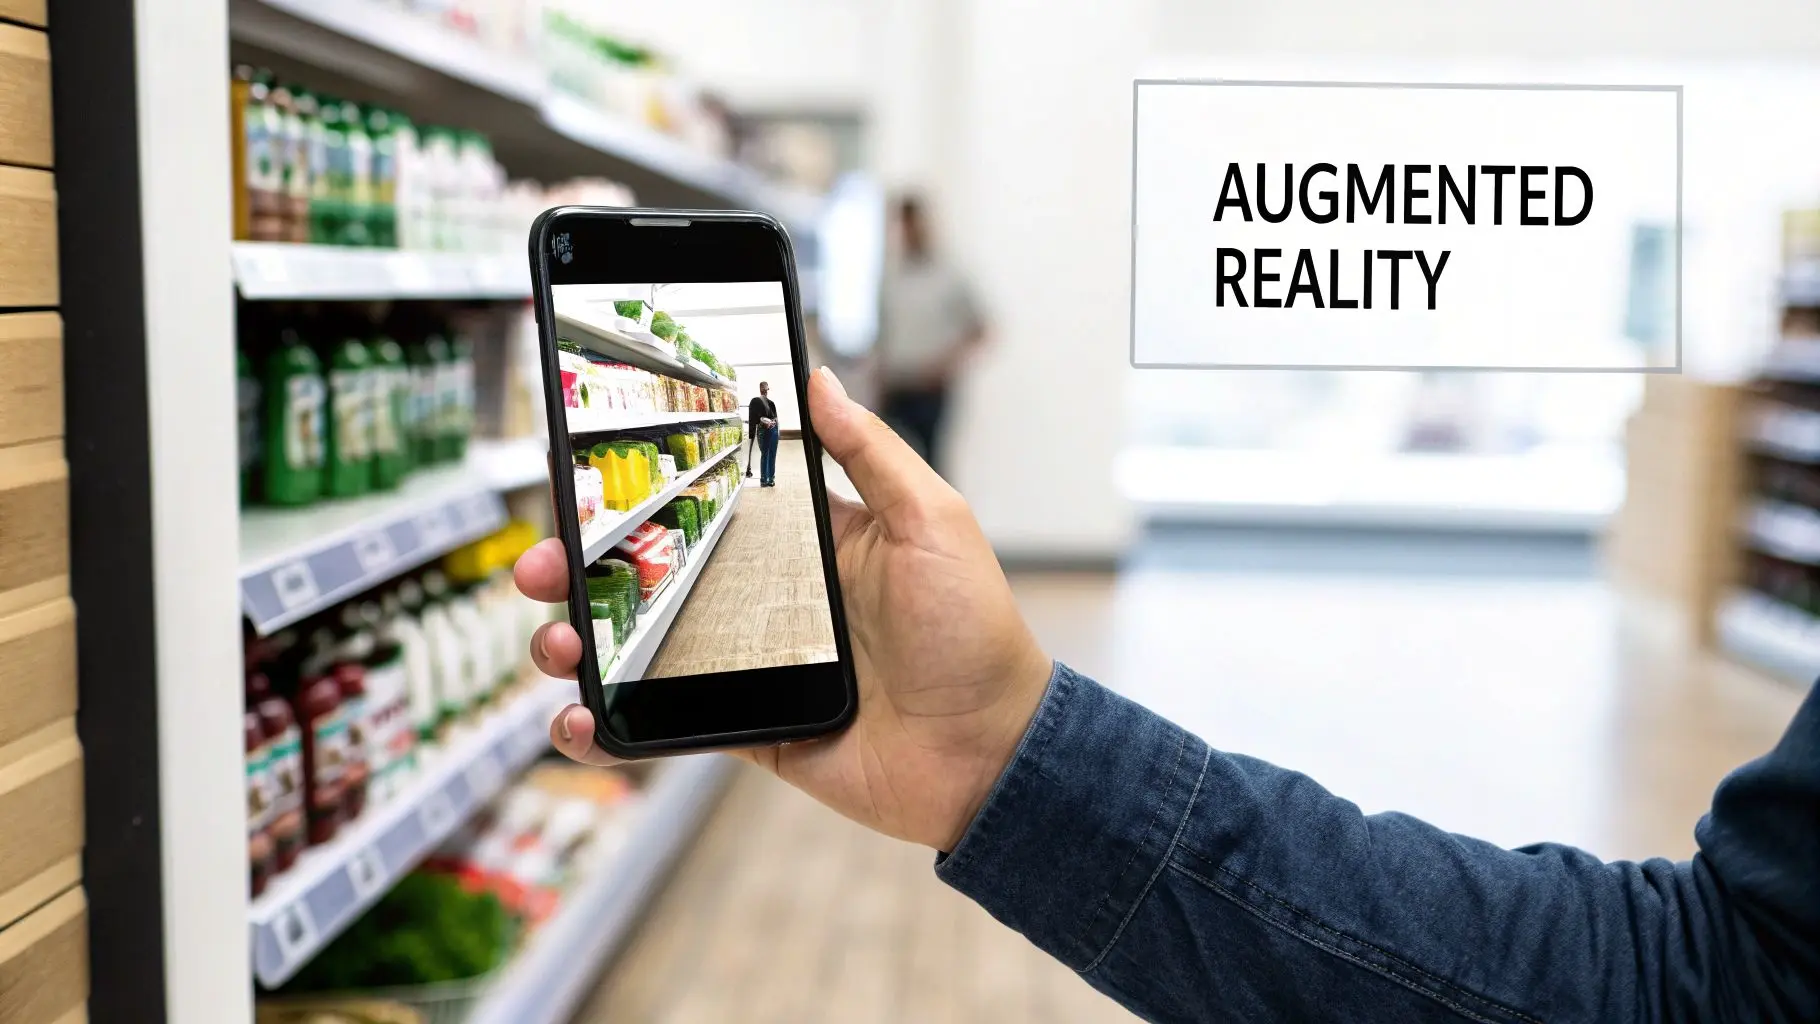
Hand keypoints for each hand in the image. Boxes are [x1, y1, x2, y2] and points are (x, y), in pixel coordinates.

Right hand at [516, 366, 1052, 850]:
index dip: (636, 484)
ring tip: (557, 639)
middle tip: (540, 562)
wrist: (990, 753)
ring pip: (639, 644)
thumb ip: (871, 452)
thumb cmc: (975, 632)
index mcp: (802, 539)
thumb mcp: (932, 521)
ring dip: (580, 638)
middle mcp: (764, 595)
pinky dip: (609, 727)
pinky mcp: (744, 727)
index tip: (575, 466)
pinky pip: (662, 725)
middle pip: (649, 568)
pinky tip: (579, 720)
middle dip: (579, 562)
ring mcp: (747, 664)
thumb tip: (819, 373)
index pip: (703, 495)